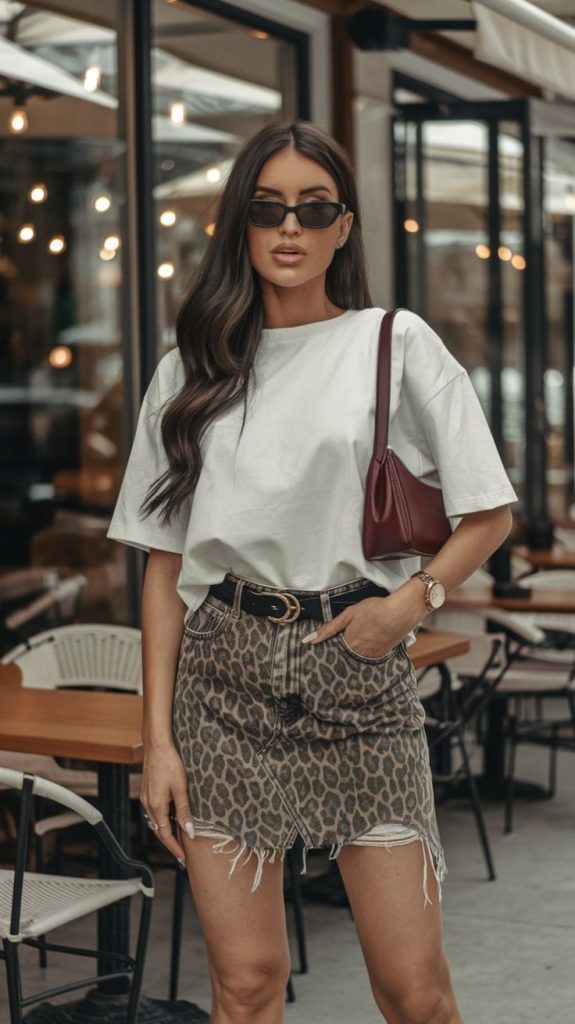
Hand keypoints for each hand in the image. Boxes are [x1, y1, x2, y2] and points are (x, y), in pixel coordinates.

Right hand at [140, 742, 193, 864]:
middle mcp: (148, 805)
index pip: (165, 835)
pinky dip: (163, 820)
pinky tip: (172, 819)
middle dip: (171, 843)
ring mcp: (146, 798)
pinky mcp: (147, 792)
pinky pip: (155, 812)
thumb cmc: (170, 763)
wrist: (157, 745)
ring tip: (180, 838)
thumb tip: (189, 831)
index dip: (175, 848)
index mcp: (157, 806)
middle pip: (159, 831)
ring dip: (167, 831)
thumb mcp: (181, 788)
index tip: (183, 858)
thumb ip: (184, 811)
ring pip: (156, 822)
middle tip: (183, 853)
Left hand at [303, 596, 405, 659]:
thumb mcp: (348, 614)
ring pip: (358, 656)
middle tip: (351, 637)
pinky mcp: (382, 654)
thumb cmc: (374, 610)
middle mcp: (359, 653)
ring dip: (357, 650)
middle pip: (346, 655)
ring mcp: (372, 655)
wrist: (399, 613)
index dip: (332, 647)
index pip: (335, 651)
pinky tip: (372, 639)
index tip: (328, 646)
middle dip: (345, 649)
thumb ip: (330, 628)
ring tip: (363, 637)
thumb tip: (312, 639)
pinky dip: (368, 650)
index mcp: (348, 643)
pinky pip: (371, 656)